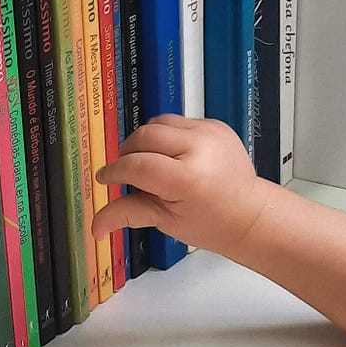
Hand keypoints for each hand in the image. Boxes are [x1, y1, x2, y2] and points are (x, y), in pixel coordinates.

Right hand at [93, 115, 267, 262]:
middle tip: (127, 173)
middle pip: (144, 137)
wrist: (249, 214)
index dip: (115, 171)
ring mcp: (210, 133)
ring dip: (146, 142)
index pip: (136, 165)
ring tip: (150, 165)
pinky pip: (177, 122)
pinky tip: (172, 158)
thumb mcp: (167, 222)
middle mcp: (200, 148)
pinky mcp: (214, 125)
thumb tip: (96, 224)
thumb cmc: (213, 223)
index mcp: (188, 179)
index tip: (105, 178)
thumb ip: (128, 213)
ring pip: (158, 124)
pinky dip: (167, 138)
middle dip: (128, 153)